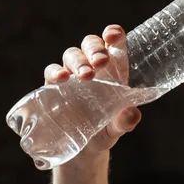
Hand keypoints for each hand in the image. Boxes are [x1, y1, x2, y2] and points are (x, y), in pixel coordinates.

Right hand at [43, 24, 141, 158]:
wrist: (82, 149)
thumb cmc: (105, 130)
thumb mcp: (117, 128)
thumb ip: (125, 121)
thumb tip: (132, 114)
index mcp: (114, 71)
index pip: (114, 43)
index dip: (114, 34)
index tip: (113, 35)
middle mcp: (93, 68)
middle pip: (91, 44)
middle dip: (95, 48)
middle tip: (100, 62)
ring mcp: (72, 75)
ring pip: (72, 54)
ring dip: (78, 61)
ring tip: (85, 76)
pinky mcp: (54, 87)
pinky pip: (51, 71)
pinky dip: (55, 71)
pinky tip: (61, 79)